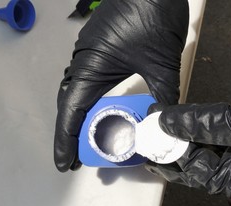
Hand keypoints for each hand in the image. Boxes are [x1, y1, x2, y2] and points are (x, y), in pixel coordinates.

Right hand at [54, 0, 188, 171]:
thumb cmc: (153, 17)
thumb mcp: (161, 62)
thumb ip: (164, 94)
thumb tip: (164, 121)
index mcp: (92, 67)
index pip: (72, 111)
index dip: (66, 140)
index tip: (65, 163)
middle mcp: (85, 63)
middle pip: (70, 105)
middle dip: (71, 133)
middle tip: (77, 157)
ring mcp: (91, 56)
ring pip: (79, 94)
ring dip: (81, 118)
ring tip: (89, 141)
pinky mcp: (101, 51)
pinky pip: (90, 82)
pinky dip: (92, 102)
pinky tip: (102, 112)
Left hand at [146, 90, 230, 203]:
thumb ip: (202, 124)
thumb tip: (165, 120)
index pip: (193, 171)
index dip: (169, 154)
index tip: (149, 140)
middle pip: (199, 161)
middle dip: (175, 146)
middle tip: (151, 133)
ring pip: (210, 147)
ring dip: (188, 133)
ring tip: (164, 124)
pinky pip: (223, 136)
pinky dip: (205, 126)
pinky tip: (191, 119)